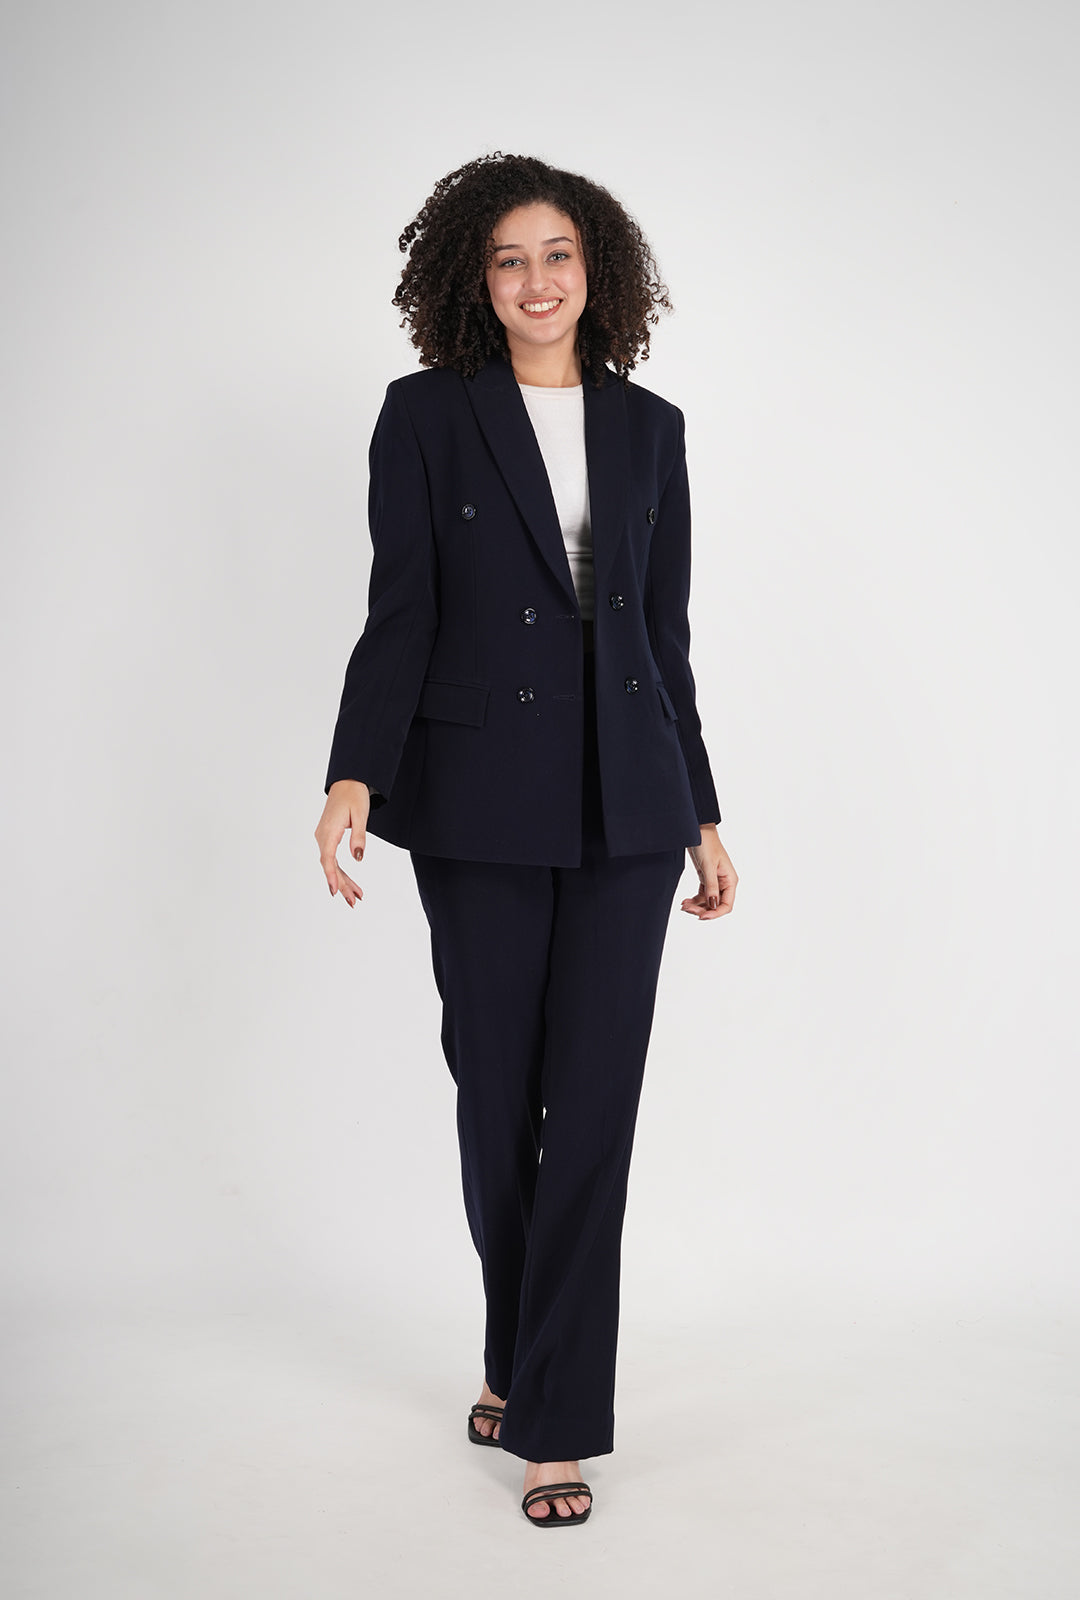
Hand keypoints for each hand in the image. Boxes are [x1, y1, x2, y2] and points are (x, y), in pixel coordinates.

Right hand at [315, 780, 370, 907]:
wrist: (347, 782)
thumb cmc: (354, 796)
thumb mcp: (360, 816)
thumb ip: (359, 837)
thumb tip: (358, 858)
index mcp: (329, 831)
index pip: (328, 858)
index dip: (332, 876)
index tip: (335, 891)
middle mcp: (322, 837)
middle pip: (330, 866)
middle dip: (342, 885)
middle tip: (354, 902)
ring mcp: (324, 838)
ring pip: (331, 865)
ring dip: (343, 881)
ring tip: (356, 897)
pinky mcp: (328, 838)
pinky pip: (332, 859)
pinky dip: (341, 872)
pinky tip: (349, 883)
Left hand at [682, 825, 736, 920]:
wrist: (698, 830)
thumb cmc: (706, 844)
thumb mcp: (708, 866)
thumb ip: (711, 886)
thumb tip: (713, 905)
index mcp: (730, 880)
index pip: (726, 905)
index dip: (715, 913)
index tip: (702, 917)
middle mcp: (725, 882)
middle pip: (716, 905)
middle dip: (702, 910)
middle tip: (687, 909)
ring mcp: (715, 881)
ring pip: (708, 901)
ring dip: (696, 906)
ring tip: (683, 905)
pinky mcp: (706, 878)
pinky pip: (702, 894)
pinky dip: (694, 900)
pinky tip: (685, 901)